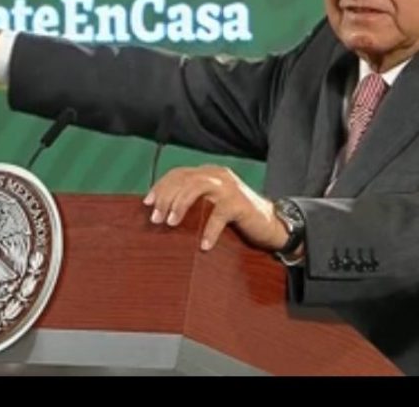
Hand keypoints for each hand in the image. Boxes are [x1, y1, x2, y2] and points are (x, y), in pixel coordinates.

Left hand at [143, 166, 287, 251]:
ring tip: (170, 223)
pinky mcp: (240, 204)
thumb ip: (195, 202)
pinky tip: (203, 245)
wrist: (271, 224)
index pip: (178, 173)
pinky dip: (208, 230)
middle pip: (184, 179)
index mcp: (210, 173)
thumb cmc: (237, 218)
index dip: (161, 187)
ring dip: (180, 205)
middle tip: (155, 219)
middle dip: (165, 198)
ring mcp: (230, 188)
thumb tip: (161, 213)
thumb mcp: (213, 205)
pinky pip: (218, 215)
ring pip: (197, 188)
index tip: (146, 203)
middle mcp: (218, 175)